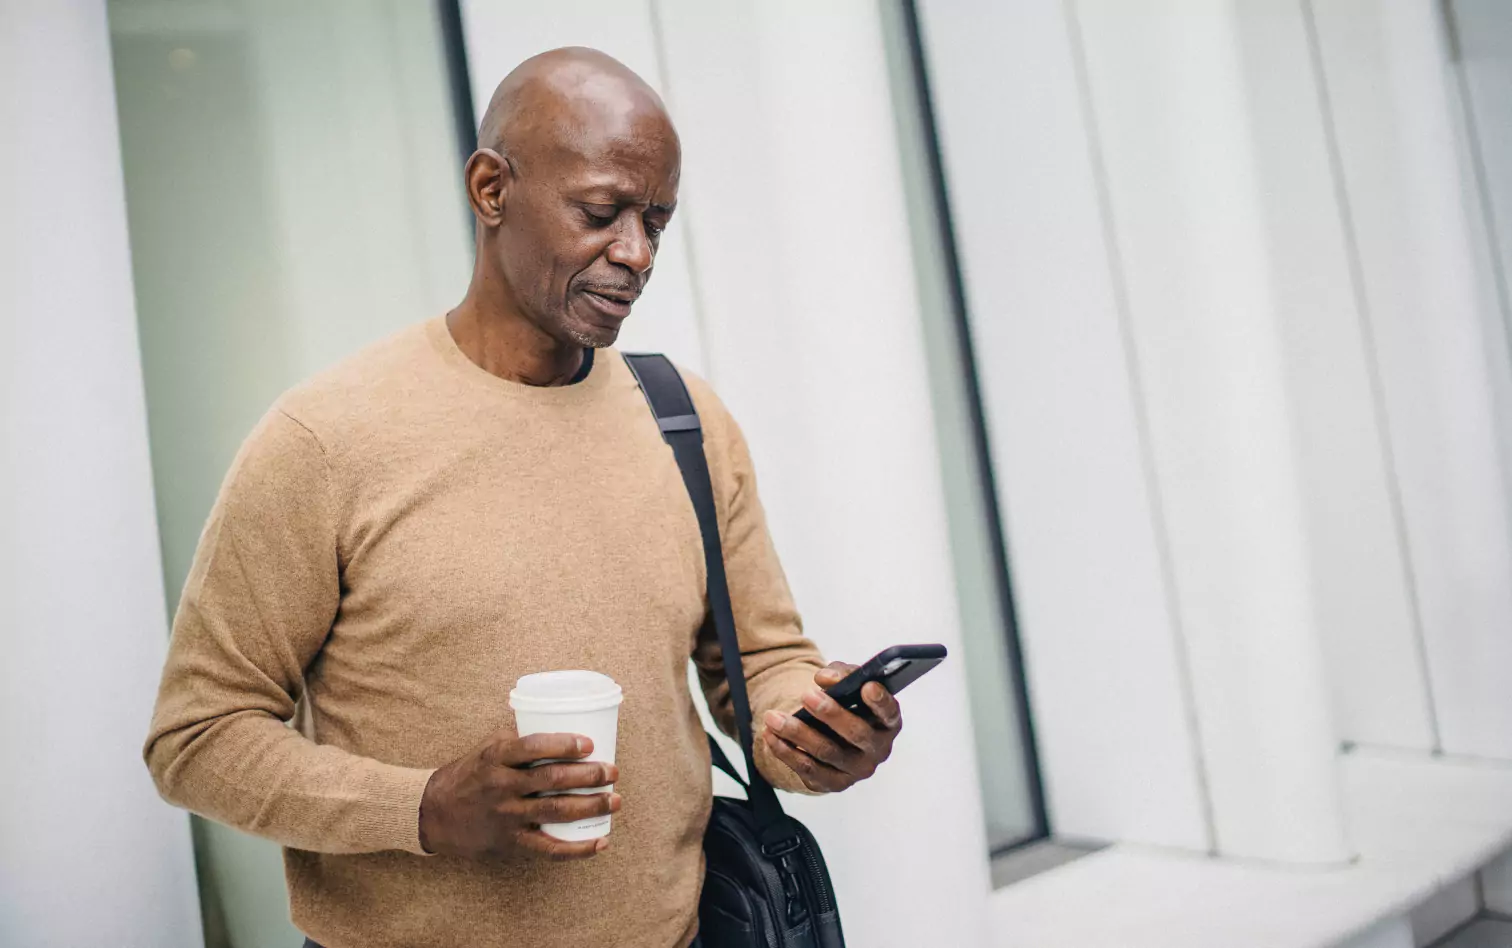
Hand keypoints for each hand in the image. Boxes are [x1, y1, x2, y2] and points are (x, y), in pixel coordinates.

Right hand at [418, 731, 619, 860]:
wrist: (435, 813)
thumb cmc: (470, 774)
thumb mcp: (488, 748)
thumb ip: (519, 738)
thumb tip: (561, 723)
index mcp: (497, 758)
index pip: (533, 746)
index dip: (564, 744)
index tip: (590, 743)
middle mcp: (502, 786)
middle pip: (552, 779)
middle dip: (589, 775)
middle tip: (613, 771)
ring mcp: (506, 816)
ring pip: (556, 811)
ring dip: (591, 806)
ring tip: (615, 800)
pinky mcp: (510, 843)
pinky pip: (548, 849)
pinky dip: (578, 849)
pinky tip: (601, 842)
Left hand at [761, 661, 902, 792]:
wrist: (833, 734)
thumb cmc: (847, 704)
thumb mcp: (848, 684)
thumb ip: (841, 674)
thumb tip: (825, 678)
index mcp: (887, 722)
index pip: (890, 712)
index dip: (880, 701)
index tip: (866, 687)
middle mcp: (877, 749)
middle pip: (856, 733)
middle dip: (830, 714)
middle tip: (807, 696)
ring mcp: (856, 770)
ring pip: (827, 752)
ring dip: (797, 733)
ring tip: (773, 717)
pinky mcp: (834, 782)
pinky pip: (808, 769)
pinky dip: (787, 752)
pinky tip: (771, 735)